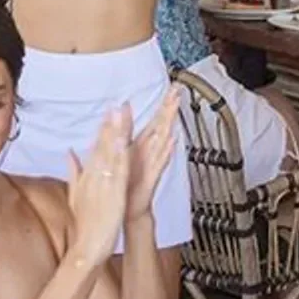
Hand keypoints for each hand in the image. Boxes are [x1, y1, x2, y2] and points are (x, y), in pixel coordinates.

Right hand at [66, 107, 130, 267]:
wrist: (86, 248)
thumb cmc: (84, 224)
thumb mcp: (75, 194)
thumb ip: (73, 172)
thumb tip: (69, 153)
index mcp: (87, 176)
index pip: (96, 148)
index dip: (104, 128)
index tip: (110, 111)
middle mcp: (94, 177)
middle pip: (102, 147)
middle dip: (110, 125)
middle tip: (117, 104)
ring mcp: (103, 185)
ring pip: (110, 155)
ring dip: (116, 134)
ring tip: (122, 116)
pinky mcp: (113, 194)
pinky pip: (118, 173)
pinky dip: (121, 157)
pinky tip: (125, 143)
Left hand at [126, 90, 178, 224]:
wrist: (131, 210)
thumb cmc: (127, 185)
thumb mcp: (121, 157)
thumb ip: (122, 139)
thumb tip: (119, 122)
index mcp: (141, 147)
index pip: (154, 121)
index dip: (163, 104)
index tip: (172, 88)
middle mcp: (150, 153)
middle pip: (162, 126)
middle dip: (170, 108)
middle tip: (178, 90)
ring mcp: (153, 163)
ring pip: (163, 140)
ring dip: (169, 124)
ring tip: (176, 107)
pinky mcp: (152, 176)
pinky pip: (160, 162)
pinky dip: (166, 151)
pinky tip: (172, 139)